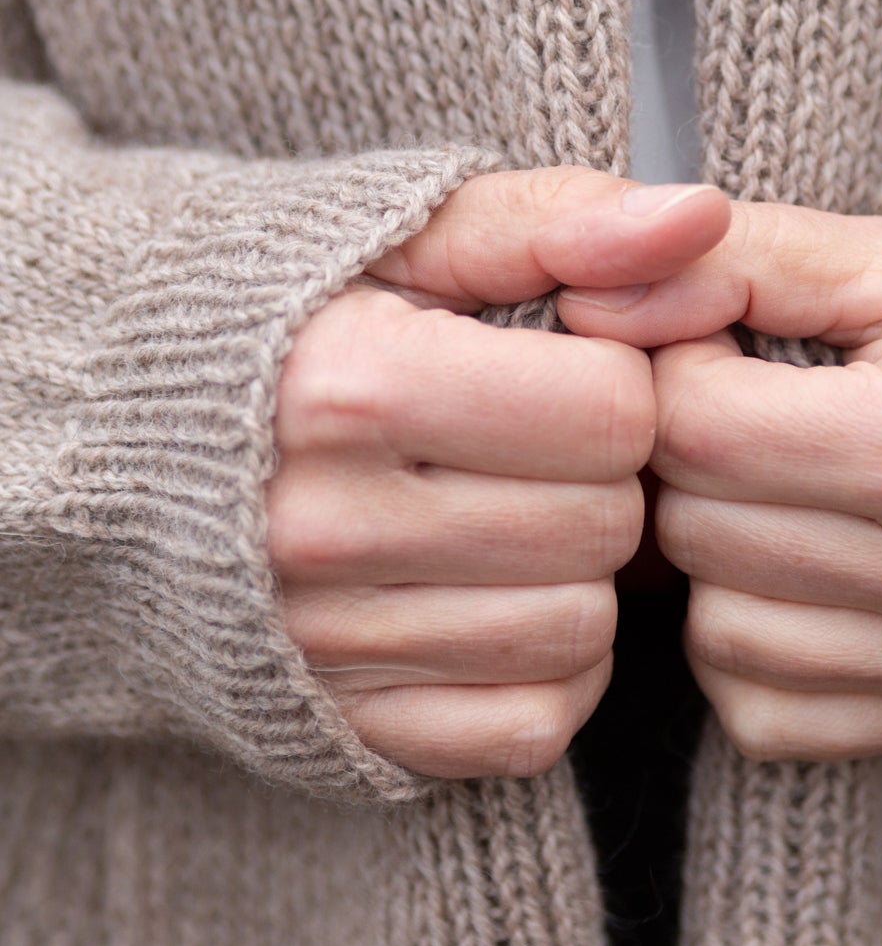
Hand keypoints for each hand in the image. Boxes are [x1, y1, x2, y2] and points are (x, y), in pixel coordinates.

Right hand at [268, 168, 729, 777]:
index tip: (565, 368)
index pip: (612, 410)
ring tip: (510, 512)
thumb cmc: (295, 320)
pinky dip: (545, 669)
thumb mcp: (413, 239)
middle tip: (539, 444)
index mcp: (350, 385)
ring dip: (579, 572)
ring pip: (582, 631)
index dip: (615, 380)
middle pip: (606, 524)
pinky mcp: (345, 729)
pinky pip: (533, 727)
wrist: (119, 444)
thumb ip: (560, 223)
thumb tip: (699, 217)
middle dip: (602, 475)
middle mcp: (326, 527)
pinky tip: (494, 597)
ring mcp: (328, 645)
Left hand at [559, 205, 881, 760]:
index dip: (673, 374)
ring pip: (711, 630)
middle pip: (696, 528)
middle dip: (689, 466)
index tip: (712, 353)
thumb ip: (738, 260)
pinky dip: (751, 645)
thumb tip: (590, 301)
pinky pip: (755, 708)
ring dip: (715, 561)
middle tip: (741, 423)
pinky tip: (801, 577)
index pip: (698, 425)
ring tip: (779, 497)